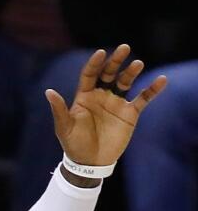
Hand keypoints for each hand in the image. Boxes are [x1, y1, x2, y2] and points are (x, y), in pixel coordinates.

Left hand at [46, 44, 167, 165]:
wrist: (90, 163)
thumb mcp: (64, 127)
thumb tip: (48, 91)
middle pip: (109, 73)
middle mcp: (101, 96)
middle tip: (124, 47)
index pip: (89, 74)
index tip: (101, 53)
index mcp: (84, 97)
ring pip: (126, 82)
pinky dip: (152, 89)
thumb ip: (59, 109)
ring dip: (132, 72)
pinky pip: (143, 98)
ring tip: (138, 63)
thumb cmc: (74, 144)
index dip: (95, 63)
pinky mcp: (130, 113)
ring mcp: (116, 103)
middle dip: (116, 61)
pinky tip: (162, 80)